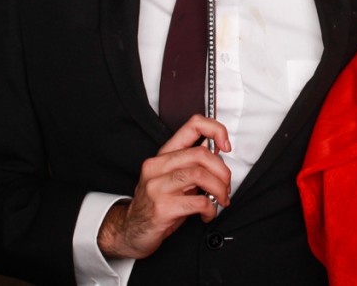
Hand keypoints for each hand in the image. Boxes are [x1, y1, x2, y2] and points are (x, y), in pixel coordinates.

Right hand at [97, 115, 231, 259]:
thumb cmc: (156, 205)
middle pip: (201, 154)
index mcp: (163, 155)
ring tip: (220, 199)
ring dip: (219, 189)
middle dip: (222, 171)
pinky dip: (211, 208)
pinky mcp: (162, 208)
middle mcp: (157, 167)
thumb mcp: (172, 179)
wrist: (131, 231)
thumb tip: (217, 151)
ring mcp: (157, 186)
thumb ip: (192, 163)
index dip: (215, 130)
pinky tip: (208, 213)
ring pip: (200, 175)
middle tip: (226, 185)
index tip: (226, 146)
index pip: (193, 125)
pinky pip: (198, 202)